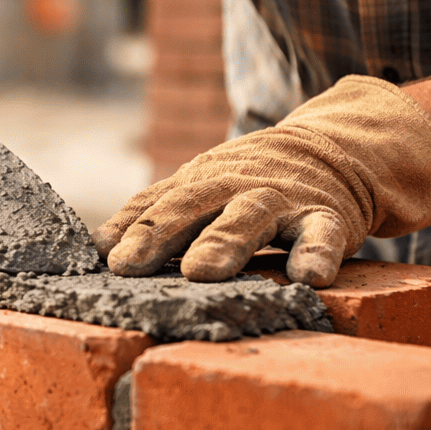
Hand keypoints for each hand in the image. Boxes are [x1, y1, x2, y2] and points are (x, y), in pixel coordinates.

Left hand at [95, 76, 430, 286]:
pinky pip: (322, 235)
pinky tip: (309, 278)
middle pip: (193, 207)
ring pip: (250, 217)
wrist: (331, 152)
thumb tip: (99, 245)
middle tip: (129, 266)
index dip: (130, 231)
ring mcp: (280, 201)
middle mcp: (235, 188)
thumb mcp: (198, 188)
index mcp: (199, 184)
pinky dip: (315, 253)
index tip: (104, 258)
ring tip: (199, 271)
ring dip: (224, 242)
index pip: (157, 206)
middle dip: (159, 235)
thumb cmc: (248, 183)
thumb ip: (152, 213)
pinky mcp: (327, 217)